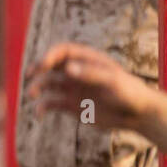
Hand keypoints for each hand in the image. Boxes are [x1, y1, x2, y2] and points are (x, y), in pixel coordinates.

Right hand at [24, 42, 154, 131]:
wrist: (137, 114)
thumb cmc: (129, 93)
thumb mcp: (112, 81)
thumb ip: (90, 74)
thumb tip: (66, 69)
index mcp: (87, 60)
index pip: (63, 51)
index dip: (50, 55)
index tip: (43, 66)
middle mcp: (78, 72)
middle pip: (51, 65)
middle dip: (38, 69)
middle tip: (29, 75)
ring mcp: (74, 89)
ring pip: (48, 85)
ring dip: (38, 88)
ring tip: (32, 95)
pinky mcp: (72, 106)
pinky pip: (52, 104)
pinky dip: (43, 108)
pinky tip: (39, 115)